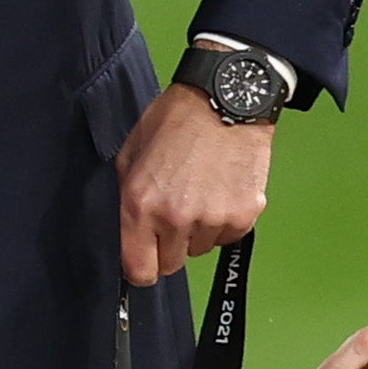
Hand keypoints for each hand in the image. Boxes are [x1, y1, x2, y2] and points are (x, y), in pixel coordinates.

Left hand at [115, 83, 270, 285]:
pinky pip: (228, 237)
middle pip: (171, 264)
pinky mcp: (244, 214)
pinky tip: (220, 190)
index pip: (138, 270)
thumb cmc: (175, 119)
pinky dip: (224, 222)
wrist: (225, 98)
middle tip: (173, 213)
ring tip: (199, 191)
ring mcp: (213, 218)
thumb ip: (125, 197)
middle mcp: (176, 218)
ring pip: (200, 249)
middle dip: (168, 246)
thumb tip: (124, 233)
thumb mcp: (131, 153)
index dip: (140, 266)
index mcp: (141, 205)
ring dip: (197, 231)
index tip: (144, 256)